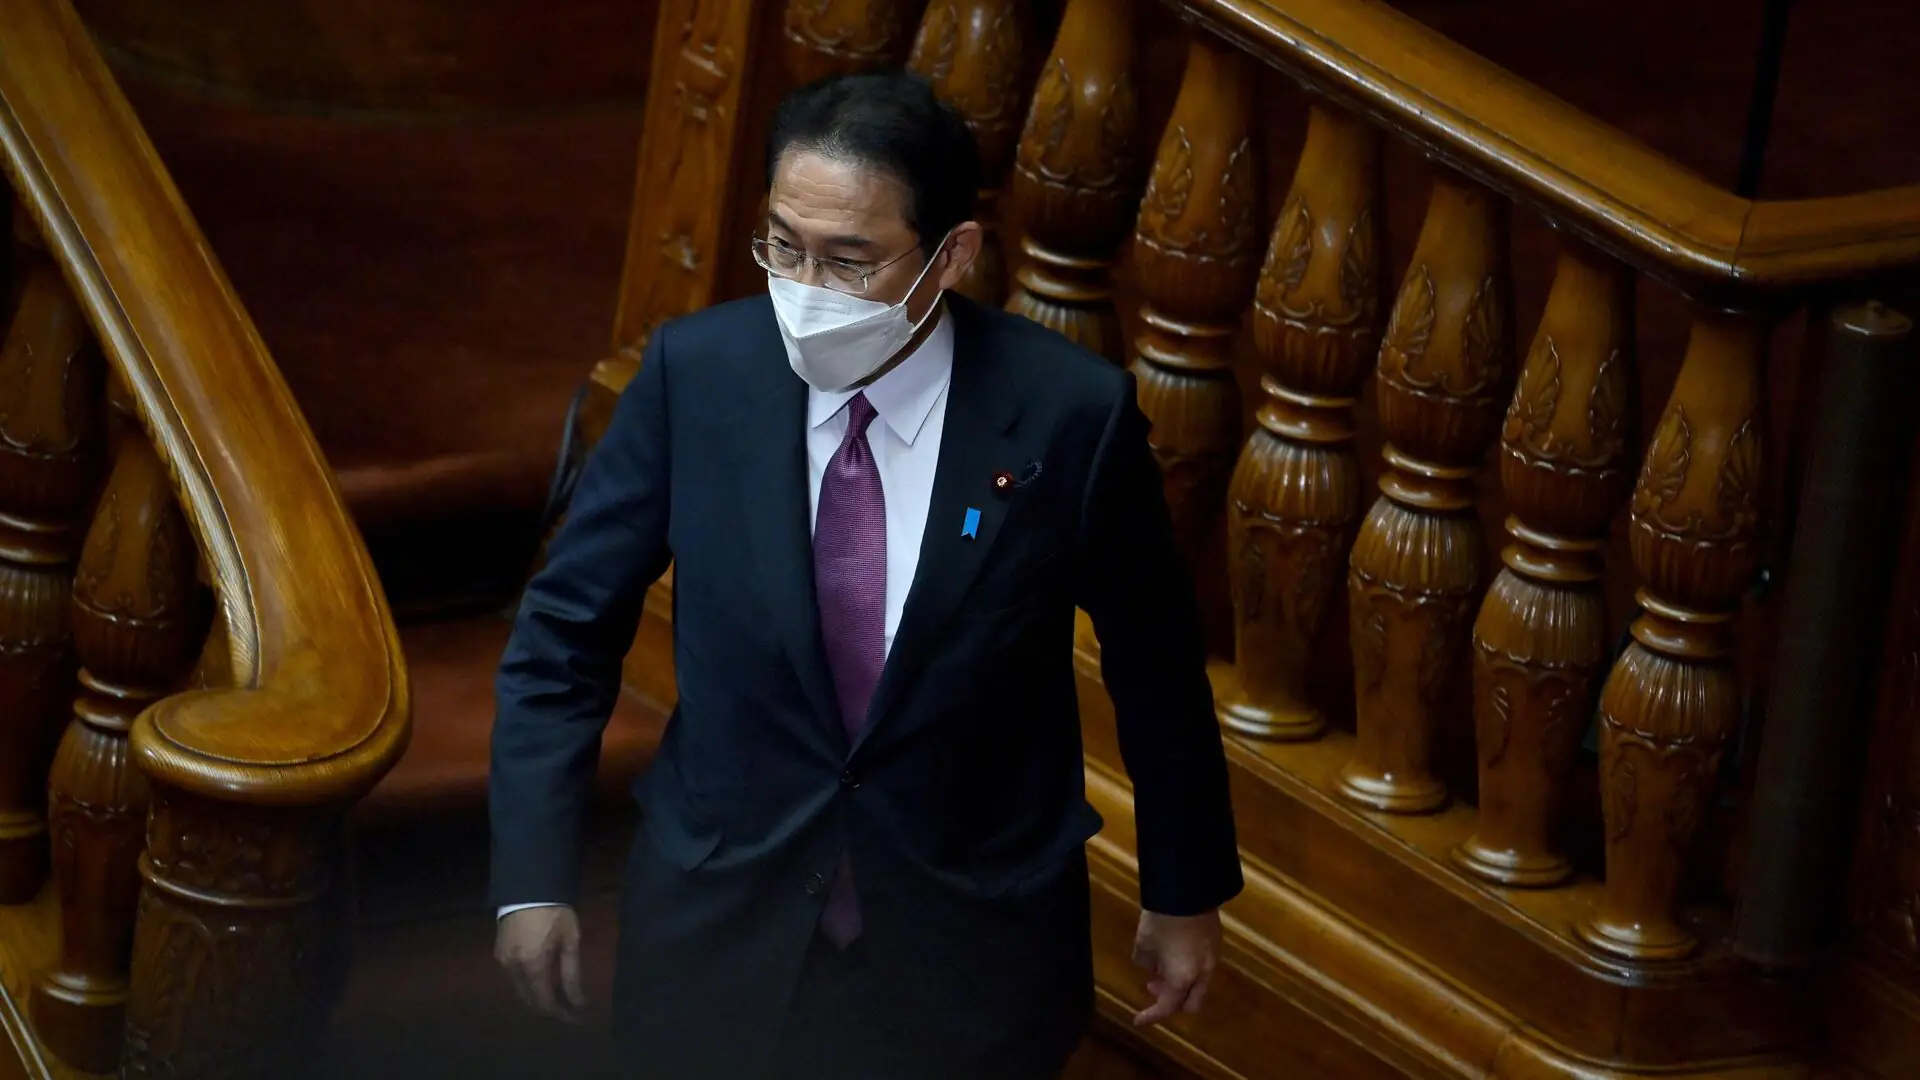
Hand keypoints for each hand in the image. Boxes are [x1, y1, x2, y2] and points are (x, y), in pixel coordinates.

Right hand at [496, 905, 585, 1022]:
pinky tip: (541, 982)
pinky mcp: (498, 954)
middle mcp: (513, 968)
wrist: (528, 887)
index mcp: (533, 965)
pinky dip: (527, 986)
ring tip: (558, 998)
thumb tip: (579, 1001)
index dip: (561, 1013)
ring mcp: (503, 961)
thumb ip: (573, 973)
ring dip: (537, 999)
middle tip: (569, 1010)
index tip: (577, 1017)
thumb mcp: (570, 940)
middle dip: (549, 1009)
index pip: (545, 1001)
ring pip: (519, 992)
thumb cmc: (555, 912)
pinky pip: (513, 980)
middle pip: (529, 1001)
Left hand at [1130, 908, 1220, 1026]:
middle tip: (1153, 987)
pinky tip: (1176, 950)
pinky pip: (1203, 965)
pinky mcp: (1216, 941)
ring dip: (1181, 983)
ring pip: (1199, 983)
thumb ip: (1145, 962)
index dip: (1151, 1016)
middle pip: (1191, 1002)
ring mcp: (1213, 957)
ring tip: (1162, 964)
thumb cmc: (1160, 921)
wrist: (1187, 890)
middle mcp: (1202, 973)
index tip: (1138, 1020)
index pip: (1167, 1008)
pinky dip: (1189, 968)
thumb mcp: (1143, 944)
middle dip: (1172, 1001)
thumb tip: (1151, 967)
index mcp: (1182, 979)